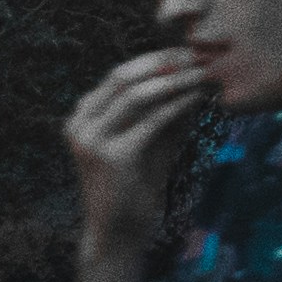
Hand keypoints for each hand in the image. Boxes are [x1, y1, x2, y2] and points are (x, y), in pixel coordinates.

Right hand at [61, 50, 201, 260]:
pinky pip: (150, 121)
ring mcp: (90, 140)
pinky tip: (198, 97)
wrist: (119, 231)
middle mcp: (79, 123)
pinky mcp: (110, 157)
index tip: (188, 50)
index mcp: (83, 115)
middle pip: (124, 76)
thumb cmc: (137, 183)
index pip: (120, 74)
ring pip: (136, 95)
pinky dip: (177, 104)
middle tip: (198, 55)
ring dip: (174, 80)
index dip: (155, 58)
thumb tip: (195, 70)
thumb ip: (164, 106)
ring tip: (202, 73)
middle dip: (164, 62)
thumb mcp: (151, 136)